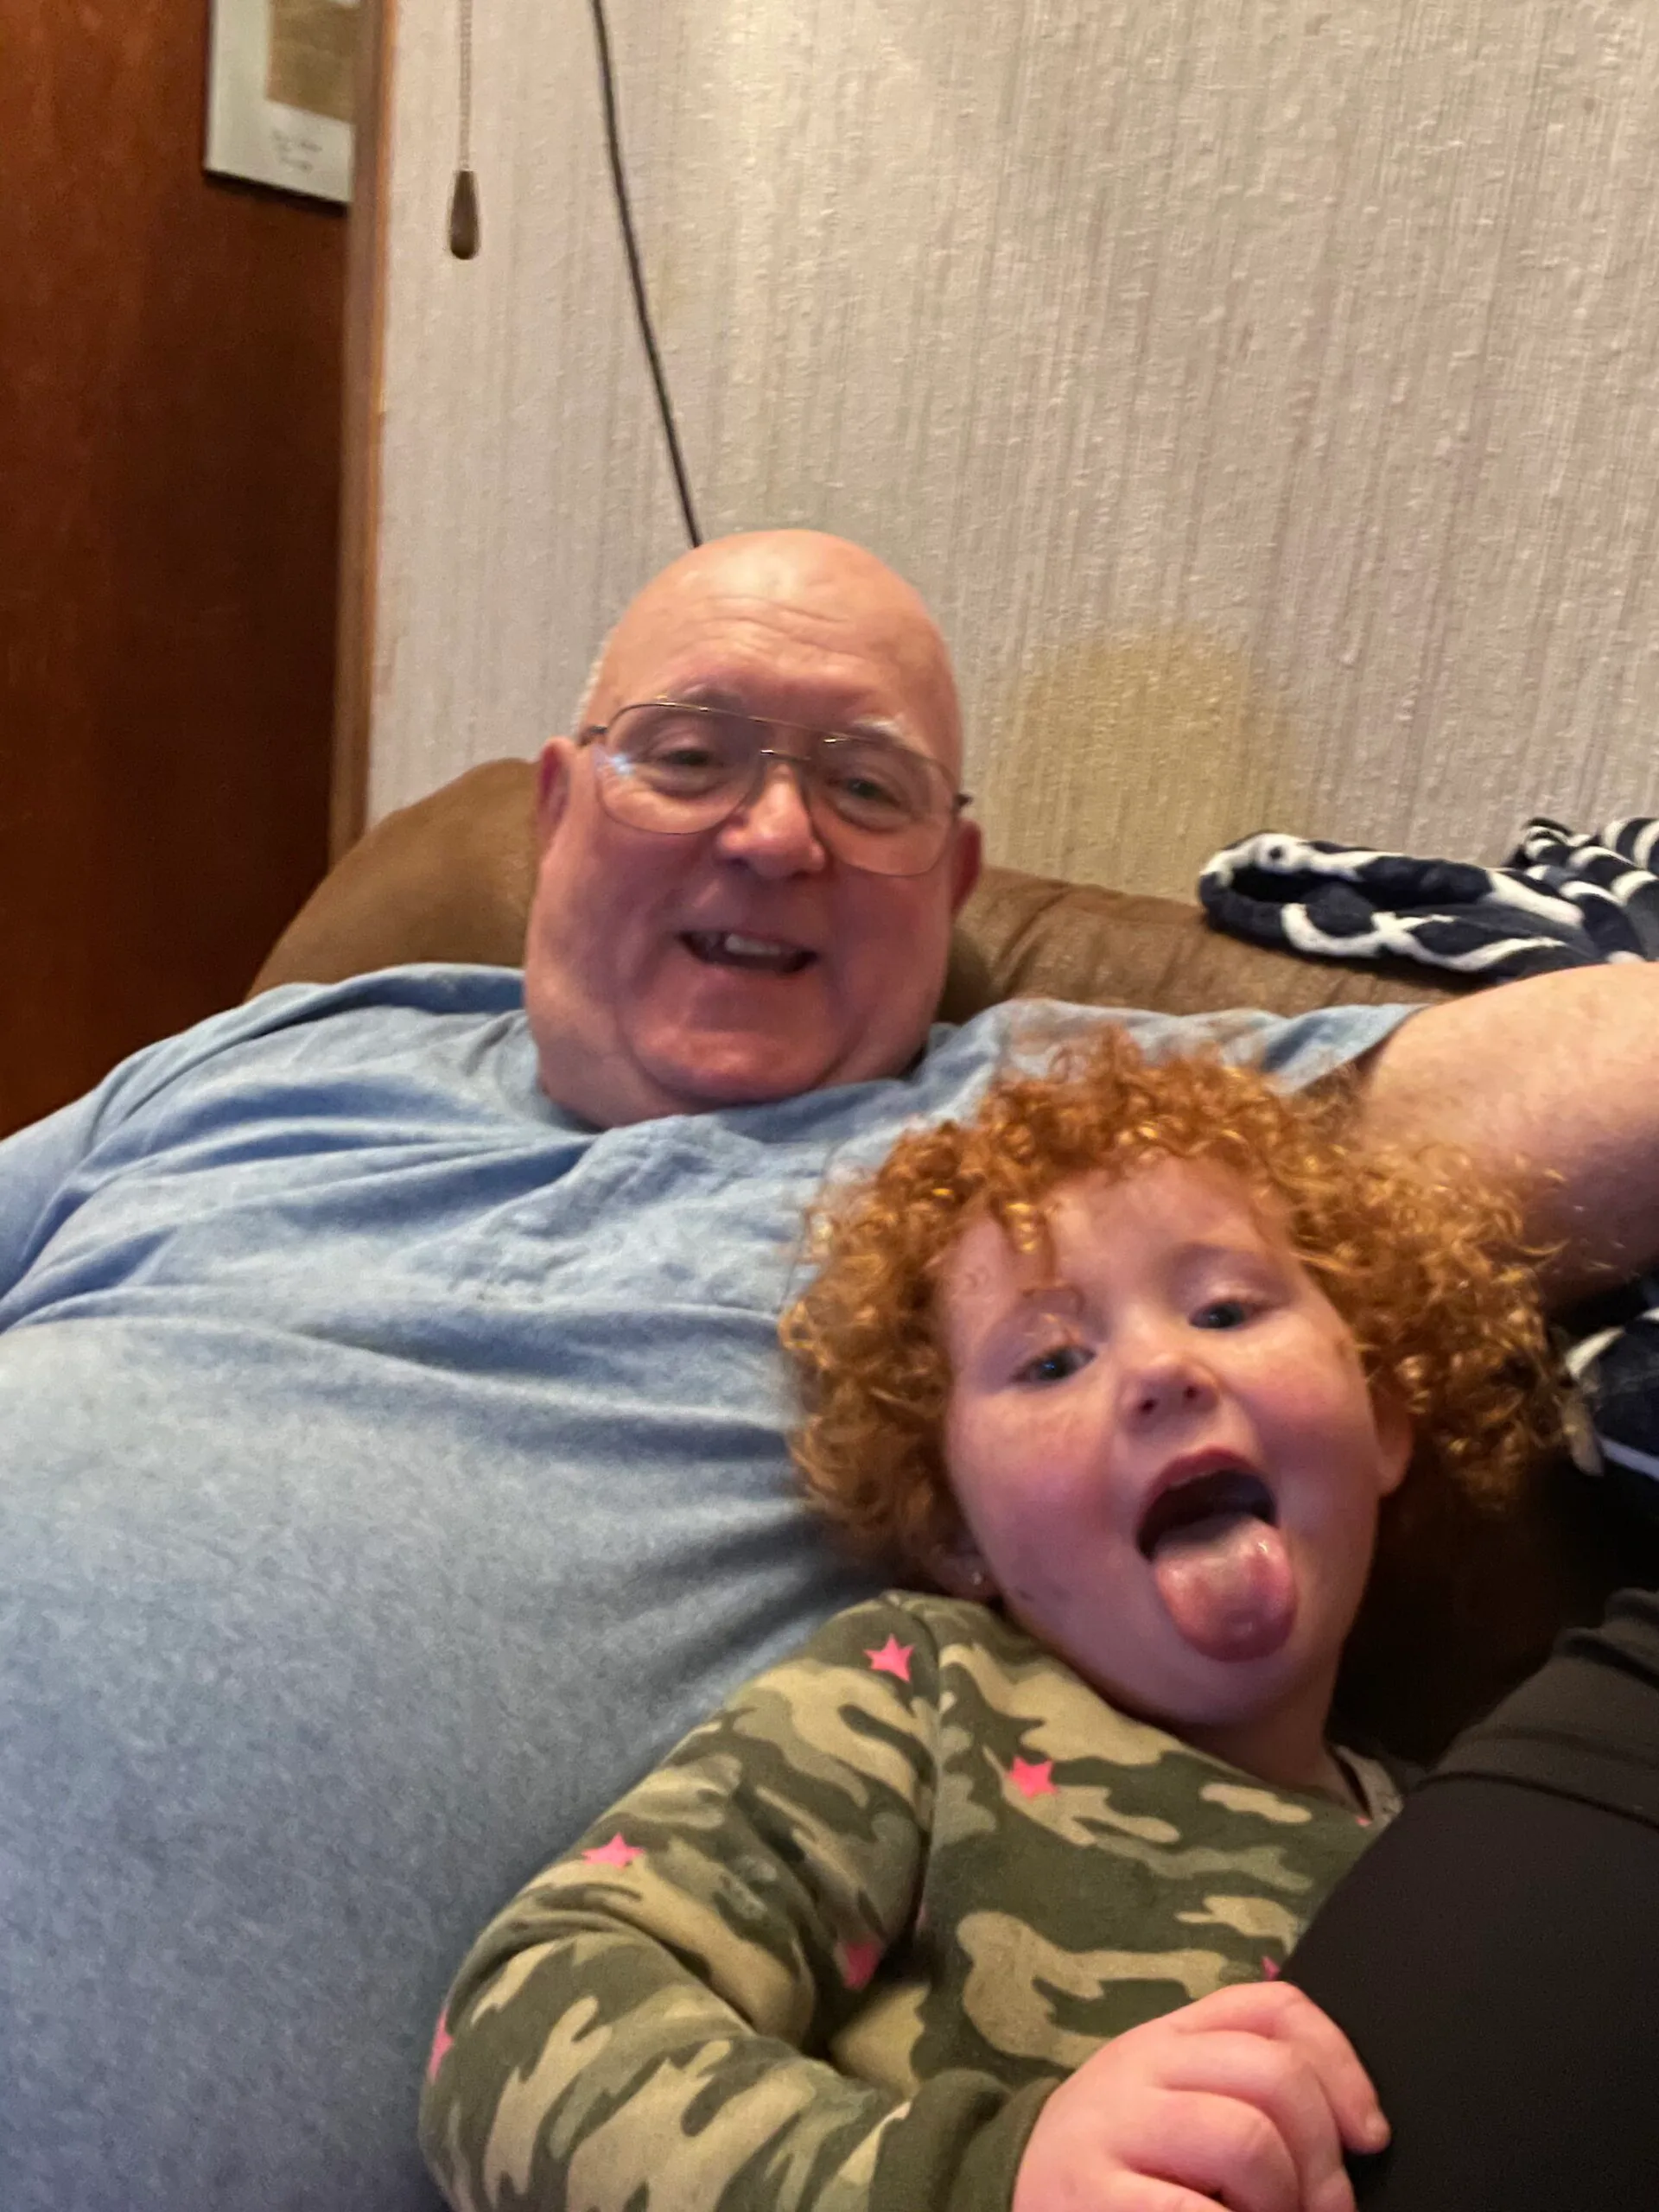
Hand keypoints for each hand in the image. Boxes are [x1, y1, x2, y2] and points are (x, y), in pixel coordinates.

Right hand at [1010, 1980, 1387, 2211]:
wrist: (1017, 2193)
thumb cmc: (1120, 2161)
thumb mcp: (1171, 2099)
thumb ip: (1239, 2085)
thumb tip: (1356, 2123)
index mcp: (1170, 2038)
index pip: (1273, 2009)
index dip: (1342, 2066)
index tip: (1370, 2136)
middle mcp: (1142, 2068)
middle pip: (1275, 2076)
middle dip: (1323, 2159)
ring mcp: (1116, 2131)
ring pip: (1247, 2139)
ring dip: (1284, 2203)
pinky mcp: (1096, 2198)